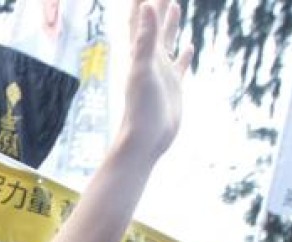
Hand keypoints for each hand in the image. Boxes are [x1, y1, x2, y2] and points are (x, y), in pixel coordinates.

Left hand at [120, 0, 192, 159]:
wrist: (146, 140)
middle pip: (154, 24)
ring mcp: (161, 72)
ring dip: (169, 23)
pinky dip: (183, 54)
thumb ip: (145, 38)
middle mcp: (149, 60)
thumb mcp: (144, 69)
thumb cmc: (141, 109)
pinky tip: (188, 47)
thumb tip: (146, 6)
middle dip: (157, 4)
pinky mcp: (173, 86)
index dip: (144, 1)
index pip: (141, 18)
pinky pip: (179, 64)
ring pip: (166, 41)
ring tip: (174, 4)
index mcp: (140, 53)